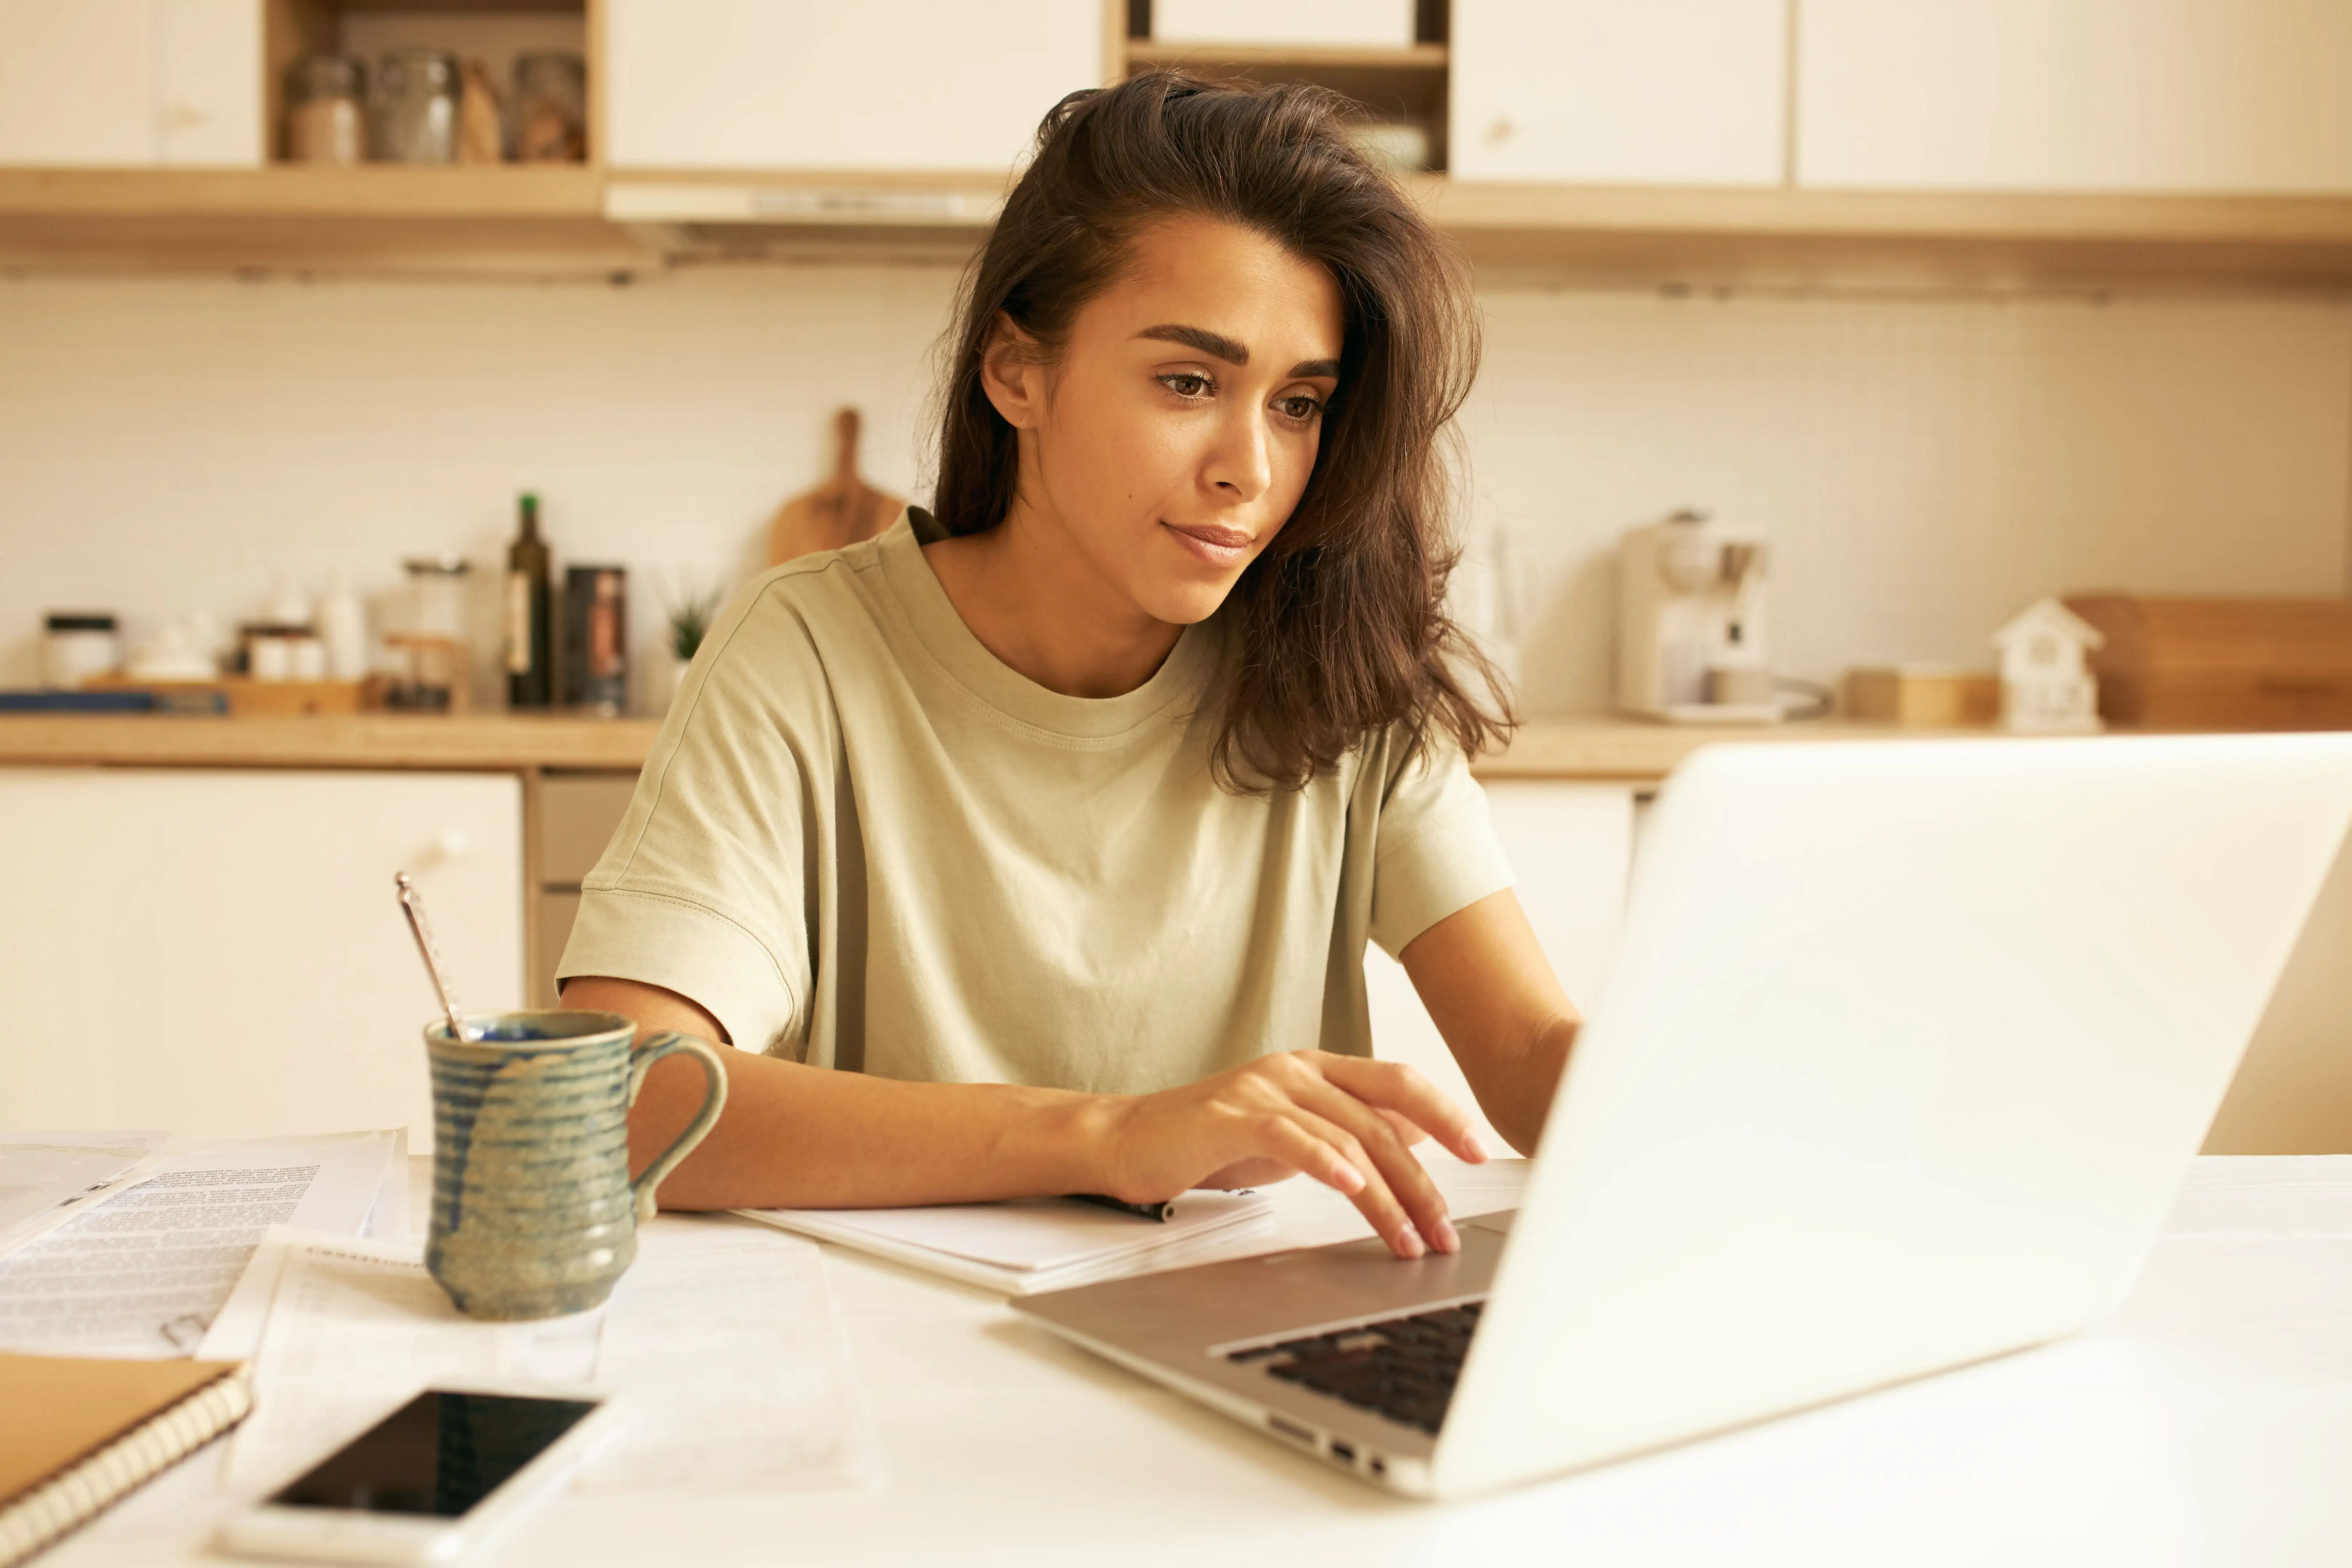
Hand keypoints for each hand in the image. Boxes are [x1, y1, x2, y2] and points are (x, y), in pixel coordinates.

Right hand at [1090, 1051, 1487, 1259]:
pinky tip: (1354, 1187)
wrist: (1126, 1140)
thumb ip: (1351, 1127)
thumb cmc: (1210, 1142)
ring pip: (1346, 1136)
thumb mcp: (1295, 1132)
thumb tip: (1421, 1134)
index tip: (1480, 1152)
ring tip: (1411, 1239)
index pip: (1397, 1082)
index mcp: (1316, 1068)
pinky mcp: (1230, 1117)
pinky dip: (1327, 1162)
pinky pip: (1292, 1137)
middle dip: (1422, 1181)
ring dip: (1386, 1195)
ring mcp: (1262, 1089)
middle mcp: (1295, 1069)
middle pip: (1382, 1119)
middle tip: (1447, 1228)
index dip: (1445, 1112)